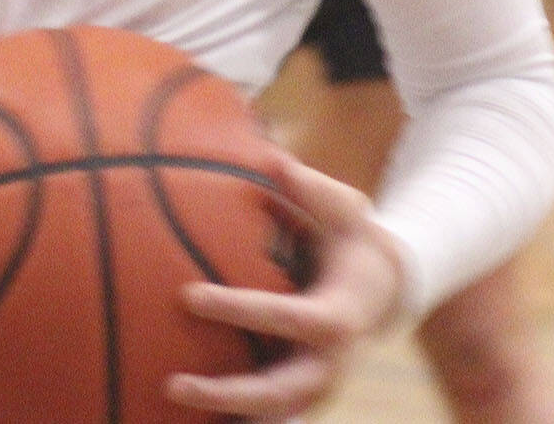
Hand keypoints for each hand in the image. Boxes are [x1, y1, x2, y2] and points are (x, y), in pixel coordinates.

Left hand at [167, 153, 404, 419]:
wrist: (386, 288)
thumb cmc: (352, 237)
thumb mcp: (345, 207)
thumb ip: (310, 186)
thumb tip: (271, 156)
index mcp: (336, 318)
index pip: (284, 317)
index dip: (238, 310)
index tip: (187, 297)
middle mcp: (329, 365)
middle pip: (280, 394)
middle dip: (228, 395)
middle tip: (171, 384)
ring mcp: (316, 387)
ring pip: (272, 415)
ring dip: (223, 415)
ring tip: (168, 404)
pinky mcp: (301, 393)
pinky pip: (267, 414)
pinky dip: (230, 418)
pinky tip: (178, 415)